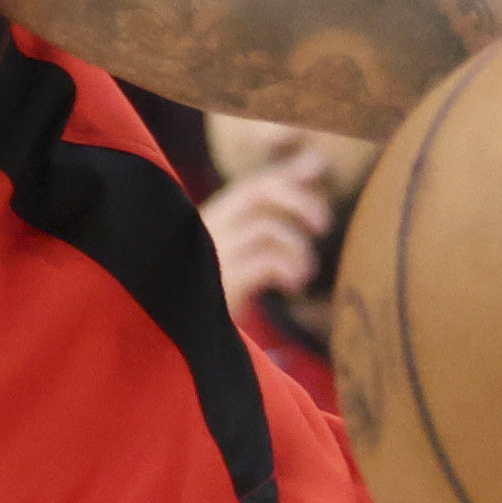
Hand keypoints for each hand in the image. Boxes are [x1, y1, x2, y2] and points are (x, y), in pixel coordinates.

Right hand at [199, 135, 342, 319]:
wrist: (177, 342)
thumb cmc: (214, 294)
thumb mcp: (238, 251)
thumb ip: (272, 210)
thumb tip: (315, 161)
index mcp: (207, 223)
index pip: (250, 185)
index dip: (287, 174)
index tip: (319, 166)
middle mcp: (206, 232)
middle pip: (256, 192)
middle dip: (298, 200)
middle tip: (324, 225)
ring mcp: (212, 256)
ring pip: (267, 228)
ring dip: (297, 247)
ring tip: (305, 273)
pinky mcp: (223, 285)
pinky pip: (267, 261)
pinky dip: (289, 269)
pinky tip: (294, 285)